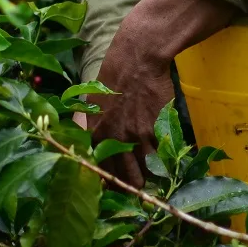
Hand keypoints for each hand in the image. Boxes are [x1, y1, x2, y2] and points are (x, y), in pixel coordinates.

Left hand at [88, 0, 237, 186]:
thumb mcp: (90, 103)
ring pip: (146, 172)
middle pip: (125, 179)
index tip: (118, 186)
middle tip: (140, 188)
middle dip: (133, 186)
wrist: (136, 58)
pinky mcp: (156, 131)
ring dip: (151, 176)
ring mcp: (135, 137)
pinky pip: (162, 155)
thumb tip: (79, 140)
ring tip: (157, 179)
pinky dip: (166, 158)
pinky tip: (168, 157)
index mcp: (93, 134)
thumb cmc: (112, 77)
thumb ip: (87, 124)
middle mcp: (112, 140)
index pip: (100, 172)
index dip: (111, 182)